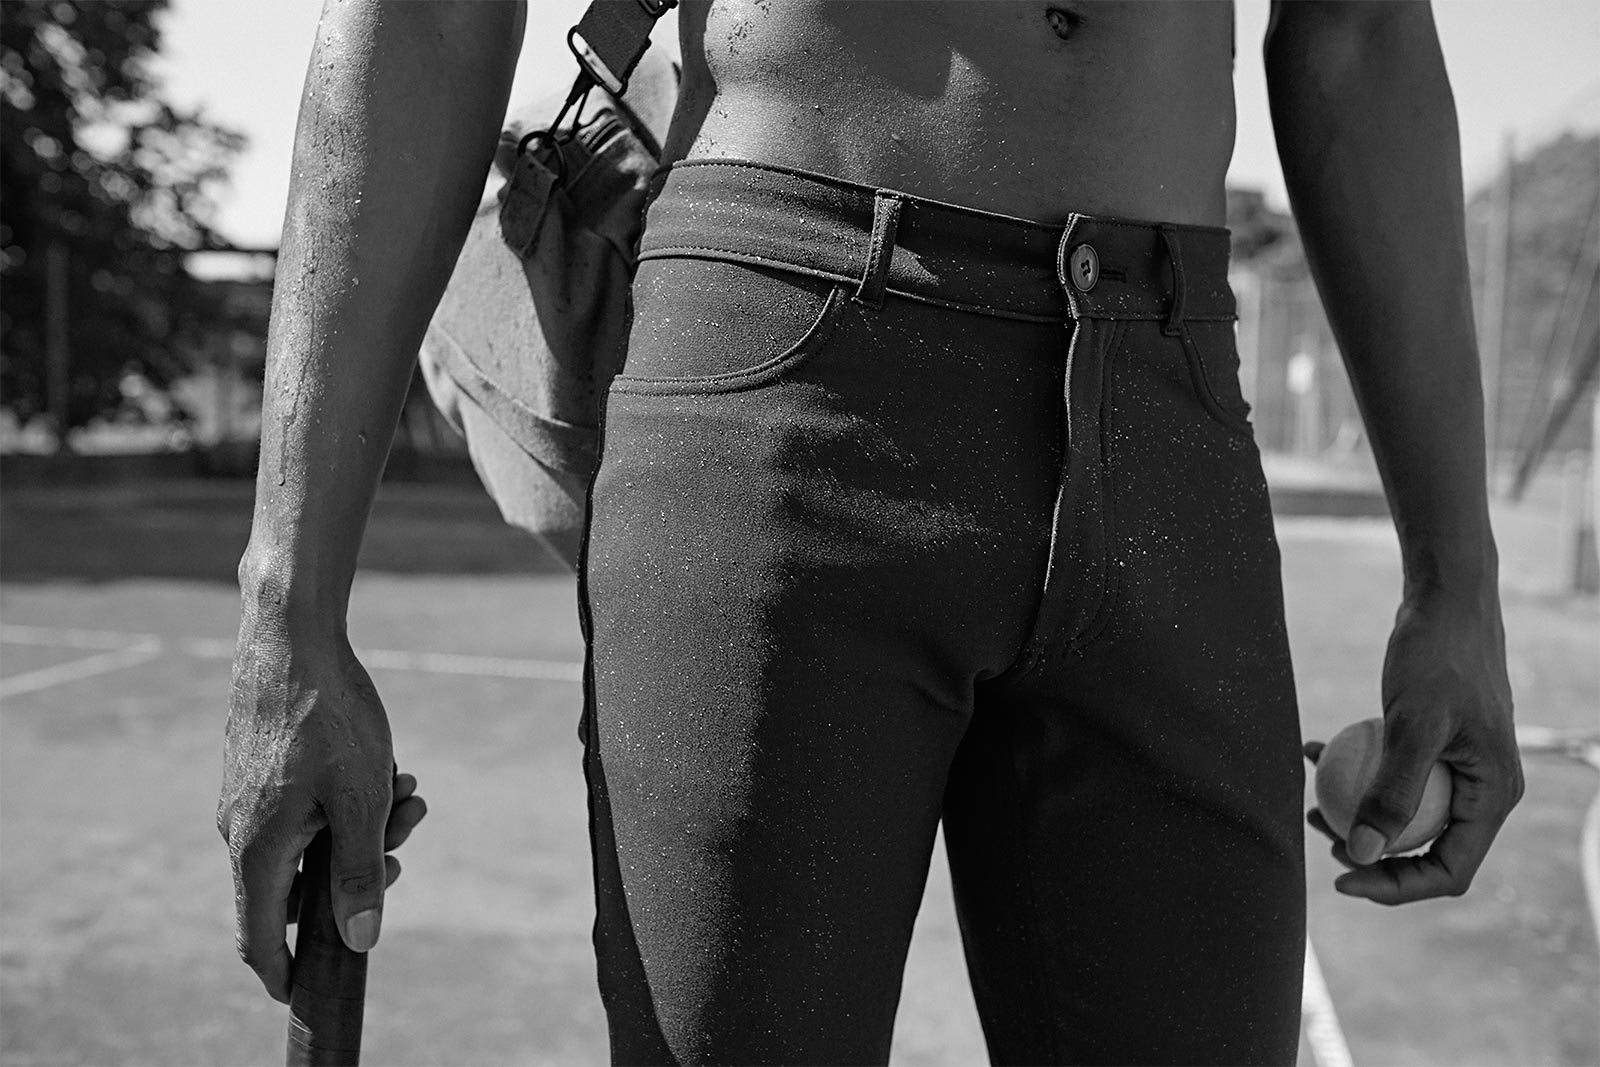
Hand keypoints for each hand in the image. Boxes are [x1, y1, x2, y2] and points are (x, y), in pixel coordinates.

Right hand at [217, 608, 426, 1002]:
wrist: (293, 638)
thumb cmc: (329, 716)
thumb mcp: (362, 798)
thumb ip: (359, 873)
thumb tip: (360, 941)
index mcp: (258, 849)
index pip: (261, 938)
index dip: (287, 972)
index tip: (310, 991)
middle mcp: (240, 830)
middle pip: (299, 887)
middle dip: (362, 870)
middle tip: (408, 834)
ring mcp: (246, 799)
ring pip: (310, 840)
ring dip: (364, 826)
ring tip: (409, 789)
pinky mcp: (258, 771)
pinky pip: (303, 808)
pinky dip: (346, 799)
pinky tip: (388, 769)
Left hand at [1305, 588, 1521, 903]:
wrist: (1447, 600)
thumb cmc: (1437, 657)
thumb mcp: (1412, 726)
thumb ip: (1392, 792)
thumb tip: (1363, 853)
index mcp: (1492, 797)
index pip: (1448, 870)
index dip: (1395, 886)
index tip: (1339, 876)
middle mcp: (1482, 790)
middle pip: (1426, 848)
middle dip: (1371, 853)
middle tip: (1319, 833)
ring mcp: (1459, 767)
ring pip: (1406, 814)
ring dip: (1357, 814)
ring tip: (1310, 803)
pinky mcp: (1435, 744)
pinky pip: (1394, 774)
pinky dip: (1356, 769)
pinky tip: (1312, 750)